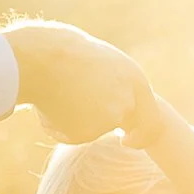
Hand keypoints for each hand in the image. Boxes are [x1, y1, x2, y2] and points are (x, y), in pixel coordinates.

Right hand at [5, 19, 150, 143]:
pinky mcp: (87, 133)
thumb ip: (110, 84)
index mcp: (133, 78)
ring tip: (57, 97)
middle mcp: (127, 101)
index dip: (143, 129)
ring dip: (77, 121)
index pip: (152, 114)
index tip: (128, 137)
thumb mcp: (97, 63)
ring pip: (93, 129)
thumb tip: (104, 102)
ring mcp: (109, 119)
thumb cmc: (62, 53)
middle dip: (132, 137)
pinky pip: (71, 134)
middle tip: (123, 141)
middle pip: (135, 128)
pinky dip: (58, 126)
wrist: (41, 60)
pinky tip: (48, 107)